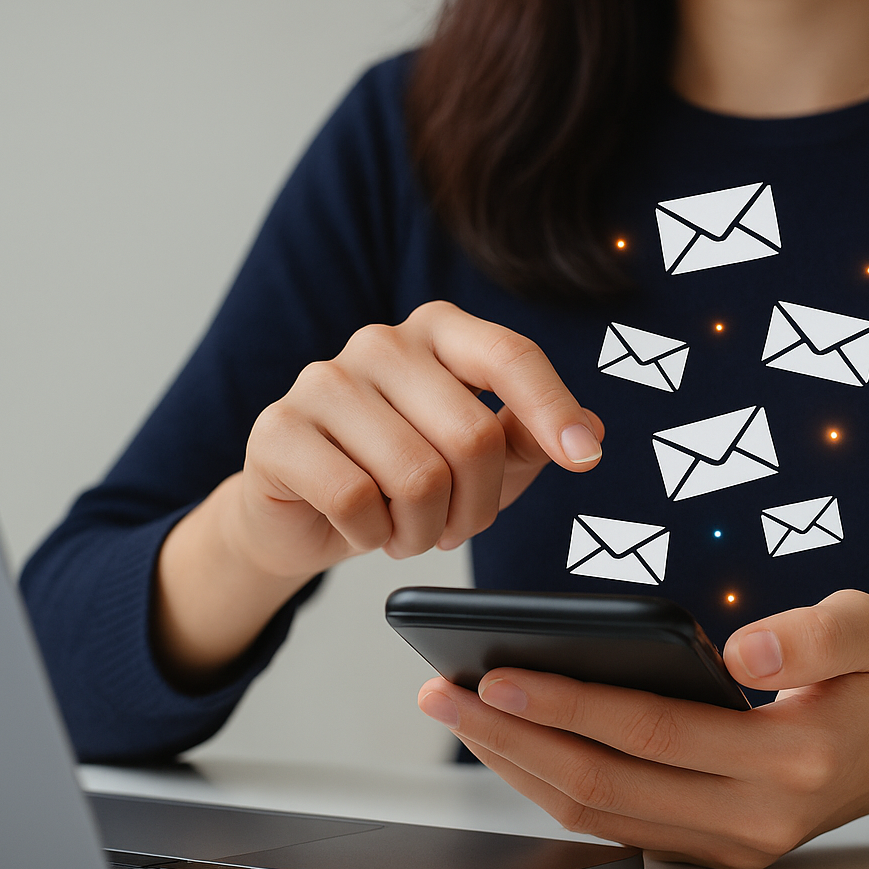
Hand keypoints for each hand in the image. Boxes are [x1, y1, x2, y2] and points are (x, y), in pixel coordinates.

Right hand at [155, 300, 602, 679]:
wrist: (300, 515)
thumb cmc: (397, 478)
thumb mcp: (476, 463)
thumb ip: (527, 439)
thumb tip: (590, 429)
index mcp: (438, 333)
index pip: (509, 356)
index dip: (552, 409)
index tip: (586, 460)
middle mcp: (381, 343)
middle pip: (471, 436)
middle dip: (477, 506)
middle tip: (456, 528)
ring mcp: (323, 381)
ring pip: (416, 475)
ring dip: (424, 530)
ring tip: (409, 532)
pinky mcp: (278, 429)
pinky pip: (355, 499)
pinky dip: (372, 535)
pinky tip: (365, 528)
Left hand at [418, 589, 868, 868]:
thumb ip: (811, 636)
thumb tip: (740, 650)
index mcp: (790, 761)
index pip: (653, 734)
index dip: (569, 704)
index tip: (498, 674)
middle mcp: (754, 818)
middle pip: (605, 786)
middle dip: (514, 741)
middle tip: (444, 694)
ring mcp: (731, 844)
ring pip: (598, 816)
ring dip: (519, 767)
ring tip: (461, 714)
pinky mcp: (713, 847)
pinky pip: (614, 823)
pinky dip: (554, 785)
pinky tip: (512, 743)